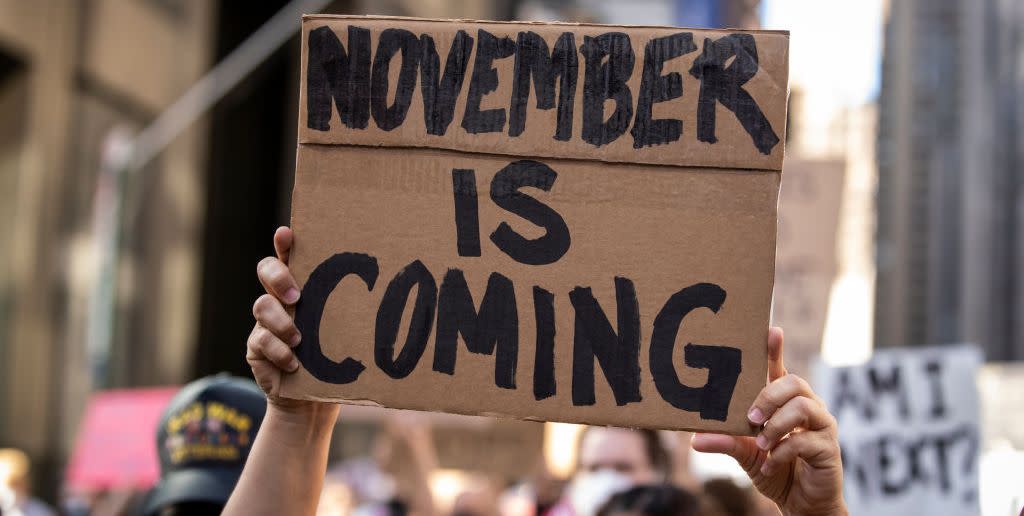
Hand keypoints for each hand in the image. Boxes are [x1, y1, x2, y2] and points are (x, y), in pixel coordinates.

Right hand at [246, 226, 333, 415]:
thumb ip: (351, 312)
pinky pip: (260, 340)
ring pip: (260, 305)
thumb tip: (389, 290)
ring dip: (281, 320)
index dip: (285, 243)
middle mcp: (280, 299)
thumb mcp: (344, 333)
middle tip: (297, 294)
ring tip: (300, 338)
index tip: (287, 233)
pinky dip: (279, 351)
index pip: (289, 256)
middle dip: (278, 277)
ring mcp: (264, 322)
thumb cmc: (334, 359)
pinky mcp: (256, 347)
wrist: (311, 400)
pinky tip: (294, 363)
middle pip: (266, 271)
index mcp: (302, 287)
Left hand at [691, 327, 845, 515]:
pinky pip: (806, 440)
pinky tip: (769, 463)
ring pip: (803, 406)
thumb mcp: (744, 453)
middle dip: (769, 396)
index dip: (775, 350)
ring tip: (760, 443)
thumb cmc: (773, 467)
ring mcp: (820, 425)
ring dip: (776, 425)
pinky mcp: (828, 447)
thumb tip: (695, 439)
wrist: (800, 502)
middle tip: (751, 417)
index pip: (780, 369)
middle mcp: (807, 406)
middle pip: (794, 382)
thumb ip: (725, 442)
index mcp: (784, 401)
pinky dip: (782, 452)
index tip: (771, 331)